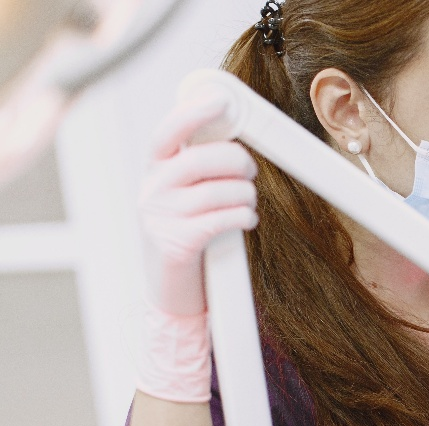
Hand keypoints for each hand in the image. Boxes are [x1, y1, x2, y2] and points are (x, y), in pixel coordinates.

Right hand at [134, 94, 258, 401]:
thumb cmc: (188, 240)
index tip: (220, 101)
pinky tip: (246, 220)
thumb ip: (200, 170)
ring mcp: (160, 217)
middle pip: (202, 159)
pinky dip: (242, 217)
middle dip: (237, 162)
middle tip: (250, 172)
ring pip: (219, 190)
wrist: (173, 295)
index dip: (193, 113)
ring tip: (248, 205)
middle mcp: (152, 190)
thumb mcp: (186, 198)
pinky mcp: (176, 244)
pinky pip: (220, 219)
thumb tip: (234, 141)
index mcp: (155, 173)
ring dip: (245, 196)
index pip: (169, 132)